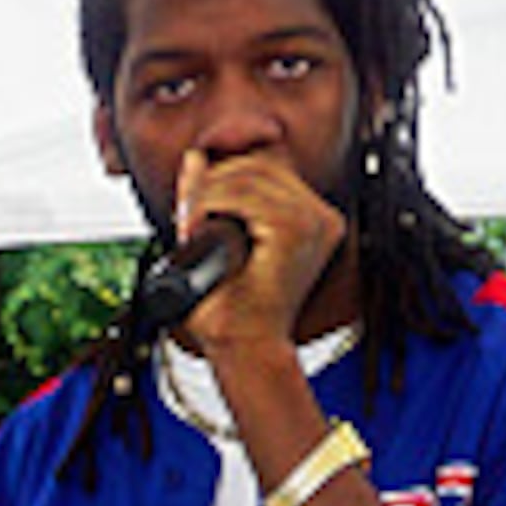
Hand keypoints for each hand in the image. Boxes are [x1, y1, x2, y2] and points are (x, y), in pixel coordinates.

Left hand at [167, 149, 344, 352]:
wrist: (244, 348)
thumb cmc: (233, 309)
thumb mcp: (215, 239)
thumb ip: (207, 195)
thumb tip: (194, 157)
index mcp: (311, 218)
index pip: (268, 166)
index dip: (225, 173)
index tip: (194, 203)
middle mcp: (320, 217)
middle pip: (259, 163)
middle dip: (212, 181)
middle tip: (186, 217)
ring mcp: (313, 221)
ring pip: (249, 174)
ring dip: (206, 195)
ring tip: (190, 227)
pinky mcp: (296, 229)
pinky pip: (245, 192)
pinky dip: (210, 203)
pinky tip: (198, 230)